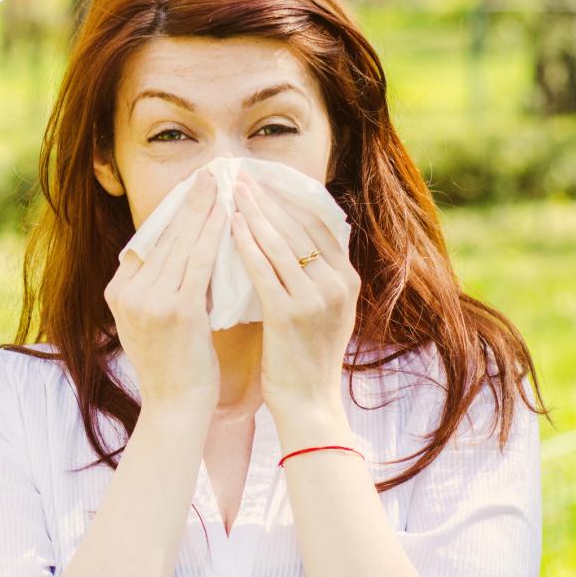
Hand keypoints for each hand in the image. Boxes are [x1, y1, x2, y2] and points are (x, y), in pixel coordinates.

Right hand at [105, 169, 228, 417]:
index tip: (192, 189)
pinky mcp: (175, 310)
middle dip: (188, 203)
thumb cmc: (174, 366)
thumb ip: (157, 287)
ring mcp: (149, 301)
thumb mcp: (151, 321)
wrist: (176, 408)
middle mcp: (127, 292)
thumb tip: (180, 251)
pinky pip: (198, 263)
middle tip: (208, 173)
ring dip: (203, 210)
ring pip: (181, 244)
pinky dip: (214, 236)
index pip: (147, 242)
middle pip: (163, 237)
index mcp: (118, 292)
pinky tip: (229, 217)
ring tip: (220, 184)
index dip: (172, 213)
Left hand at [228, 169, 359, 414]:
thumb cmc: (306, 355)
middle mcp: (338, 285)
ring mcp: (316, 300)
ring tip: (232, 190)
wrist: (308, 403)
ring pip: (280, 243)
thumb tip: (295, 232)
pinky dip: (244, 244)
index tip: (266, 176)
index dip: (291, 196)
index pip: (320, 222)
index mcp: (348, 279)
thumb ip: (316, 273)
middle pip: (299, 226)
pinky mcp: (289, 315)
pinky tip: (227, 226)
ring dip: (252, 213)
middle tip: (242, 174)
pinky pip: (262, 269)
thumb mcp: (325, 309)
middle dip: (268, 198)